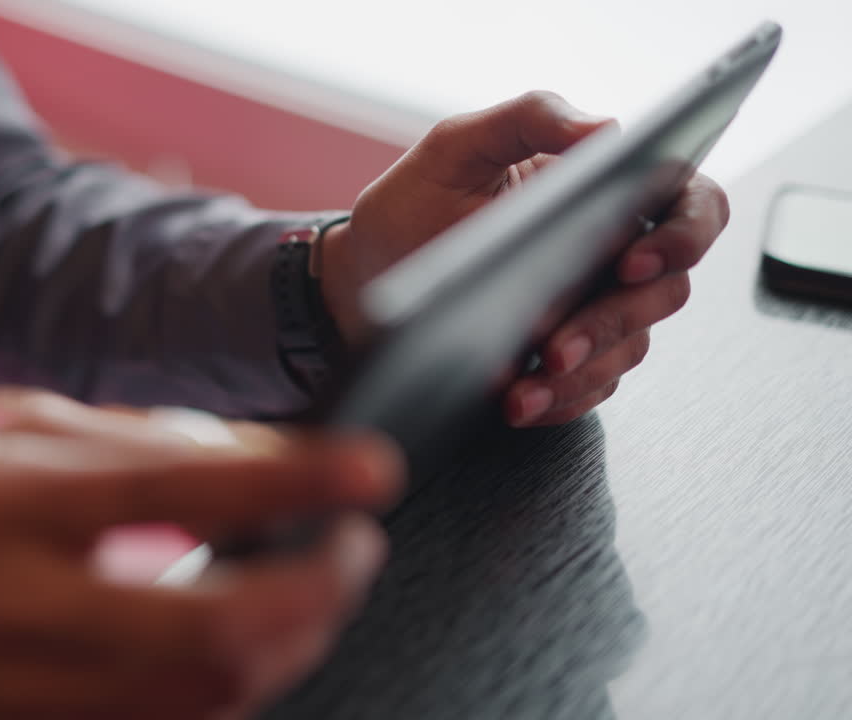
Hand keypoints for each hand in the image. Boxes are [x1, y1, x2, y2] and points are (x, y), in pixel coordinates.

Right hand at [0, 390, 402, 719]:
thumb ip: (122, 443)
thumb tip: (252, 459)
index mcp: (2, 506)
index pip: (175, 486)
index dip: (292, 480)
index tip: (372, 467)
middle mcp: (18, 607)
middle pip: (213, 624)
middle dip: (317, 589)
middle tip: (356, 545)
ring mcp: (32, 693)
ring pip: (208, 690)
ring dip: (294, 640)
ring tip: (321, 585)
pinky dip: (242, 680)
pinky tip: (262, 638)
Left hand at [320, 91, 729, 426]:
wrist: (367, 274)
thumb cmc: (416, 203)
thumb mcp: (457, 147)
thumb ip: (529, 118)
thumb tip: (604, 127)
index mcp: (605, 189)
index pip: (689, 204)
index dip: (681, 235)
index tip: (632, 261)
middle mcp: (612, 250)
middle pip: (664, 290)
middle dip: (612, 321)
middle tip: (558, 343)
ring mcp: (593, 308)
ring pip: (628, 348)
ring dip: (580, 372)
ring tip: (524, 386)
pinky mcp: (569, 360)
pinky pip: (590, 388)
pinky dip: (558, 399)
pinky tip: (520, 401)